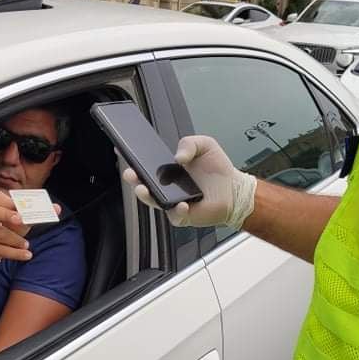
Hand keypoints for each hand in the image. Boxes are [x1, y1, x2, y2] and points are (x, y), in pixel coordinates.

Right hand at [0, 191, 59, 262]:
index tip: (21, 206)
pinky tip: (25, 255)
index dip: (9, 202)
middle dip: (7, 216)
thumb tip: (56, 208)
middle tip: (21, 220)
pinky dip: (13, 253)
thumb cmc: (8, 224)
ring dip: (14, 240)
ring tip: (27, 244)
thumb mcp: (21, 216)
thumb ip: (38, 212)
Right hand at [122, 135, 256, 227]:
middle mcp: (167, 187)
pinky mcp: (184, 215)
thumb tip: (178, 157)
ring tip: (144, 188)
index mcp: (169, 170)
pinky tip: (182, 203)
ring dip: (146, 196)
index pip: (146, 165)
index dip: (133, 159)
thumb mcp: (205, 145)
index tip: (123, 151)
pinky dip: (177, 210)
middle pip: (143, 184)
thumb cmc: (218, 170)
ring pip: (153, 202)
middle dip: (133, 179)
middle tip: (130, 172)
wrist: (234, 190)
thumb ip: (189, 143)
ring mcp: (173, 202)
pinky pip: (175, 216)